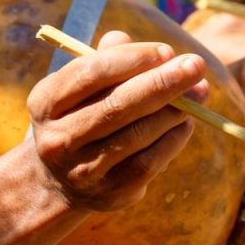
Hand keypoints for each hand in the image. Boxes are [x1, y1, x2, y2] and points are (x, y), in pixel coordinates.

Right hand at [27, 31, 208, 211]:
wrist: (59, 181)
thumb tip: (160, 54)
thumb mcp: (83, 87)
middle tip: (196, 65)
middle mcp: (58, 139)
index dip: (131, 59)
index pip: (90, 73)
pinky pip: (149, 162)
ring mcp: (83, 170)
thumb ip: (111, 59)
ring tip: (198, 92)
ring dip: (174, 111)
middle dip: (162, 83)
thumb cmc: (80, 117)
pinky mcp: (109, 194)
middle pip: (116, 106)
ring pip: (137, 135)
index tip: (166, 51)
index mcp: (46, 101)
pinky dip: (173, 139)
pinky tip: (185, 123)